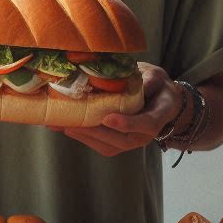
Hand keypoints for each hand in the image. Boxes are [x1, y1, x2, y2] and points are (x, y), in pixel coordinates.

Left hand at [50, 62, 182, 156]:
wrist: (160, 102)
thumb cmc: (158, 87)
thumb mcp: (156, 77)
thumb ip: (147, 80)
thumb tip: (127, 79)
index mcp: (157, 116)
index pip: (146, 123)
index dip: (127, 122)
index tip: (108, 117)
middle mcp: (144, 135)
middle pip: (121, 139)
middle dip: (95, 132)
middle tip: (73, 122)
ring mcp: (131, 142)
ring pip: (108, 145)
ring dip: (84, 136)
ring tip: (62, 125)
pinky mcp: (118, 144)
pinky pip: (100, 145)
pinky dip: (83, 137)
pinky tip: (65, 127)